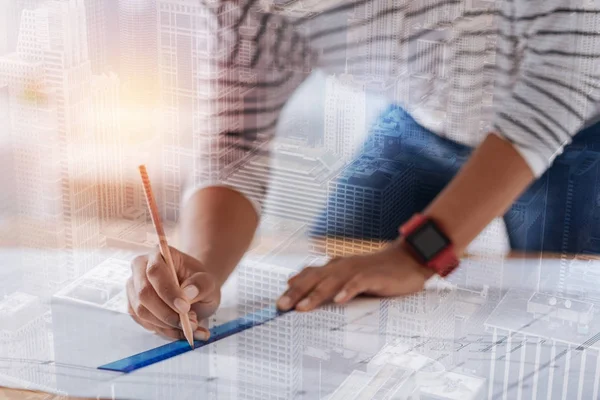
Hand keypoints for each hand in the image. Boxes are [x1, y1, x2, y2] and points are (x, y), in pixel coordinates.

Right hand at [127, 246, 220, 340]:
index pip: (155, 272)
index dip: (168, 292)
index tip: (185, 308)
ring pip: (142, 311)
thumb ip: (201, 284)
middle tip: (190, 323)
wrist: (193, 291)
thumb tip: (188, 293)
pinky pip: (144, 323)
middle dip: (167, 313)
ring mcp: (133, 288)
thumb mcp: (208, 282)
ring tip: (190, 326)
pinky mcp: (133, 306)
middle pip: (143, 294)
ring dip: (167, 324)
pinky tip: (181, 330)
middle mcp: (140, 268)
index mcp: (158, 254)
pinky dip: (164, 331)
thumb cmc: (199, 283)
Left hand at [276, 240, 434, 311]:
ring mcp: (357, 270)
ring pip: (332, 282)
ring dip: (315, 294)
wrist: (407, 259)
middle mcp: (342, 266)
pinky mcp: (374, 275)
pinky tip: (339, 300)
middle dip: (296, 292)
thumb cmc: (377, 271)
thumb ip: (326, 280)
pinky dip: (348, 290)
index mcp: (335, 267)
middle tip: (280, 306)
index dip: (292, 288)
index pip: (309, 275)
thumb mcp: (349, 276)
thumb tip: (296, 282)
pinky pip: (358, 283)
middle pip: (314, 279)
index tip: (277, 302)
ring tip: (302, 308)